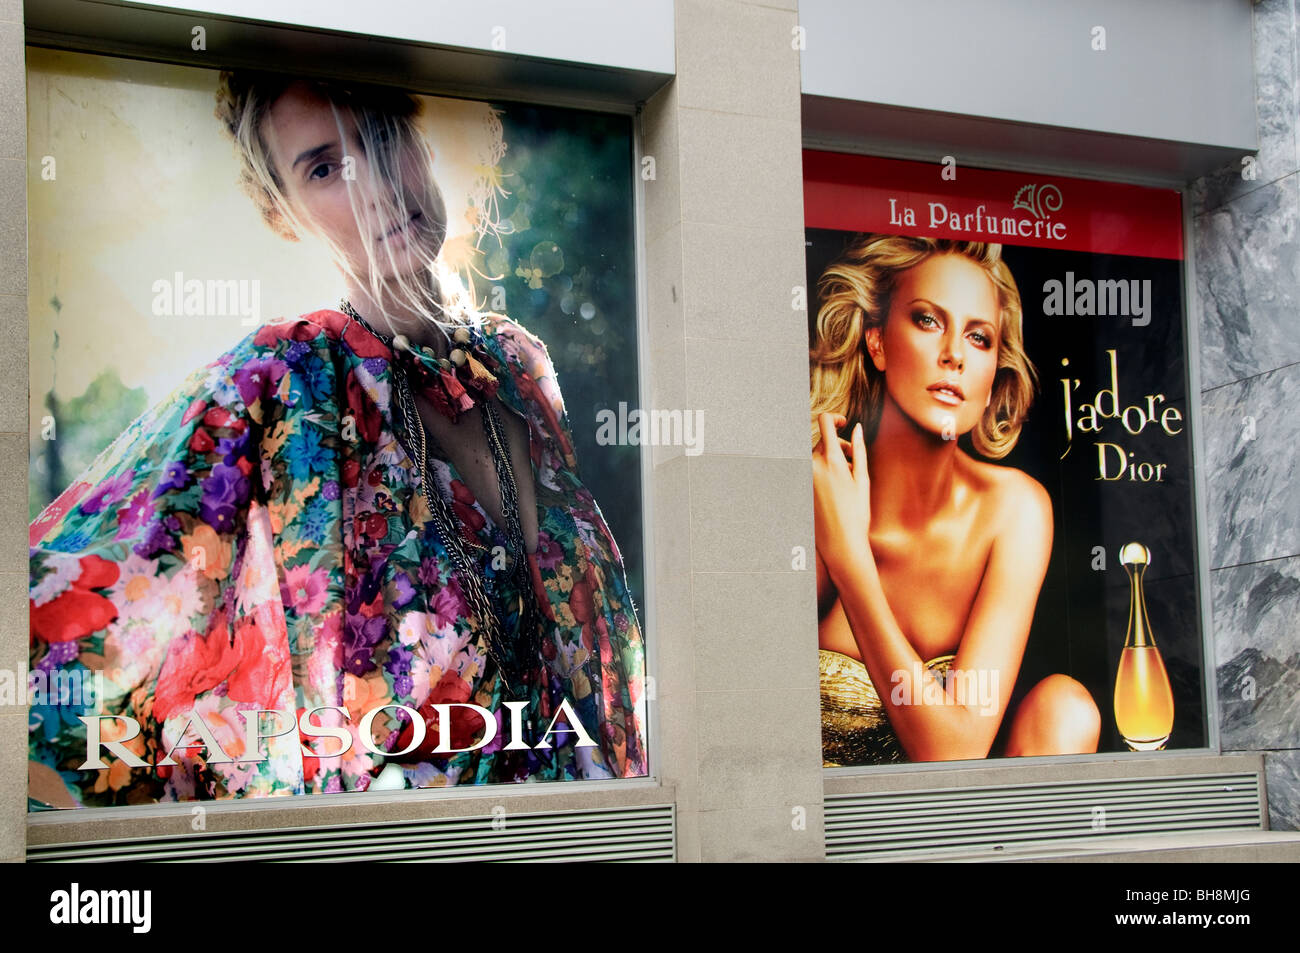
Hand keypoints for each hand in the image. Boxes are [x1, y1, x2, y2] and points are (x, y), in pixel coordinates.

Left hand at [812, 412, 871, 578]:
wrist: (840, 542)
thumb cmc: (856, 513)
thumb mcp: (862, 479)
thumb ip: (859, 450)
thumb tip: (857, 428)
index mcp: (831, 461)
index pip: (824, 422)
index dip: (835, 417)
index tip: (844, 422)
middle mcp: (813, 466)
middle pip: (822, 441)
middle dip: (839, 445)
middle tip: (854, 461)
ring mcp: (804, 477)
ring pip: (816, 456)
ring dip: (831, 458)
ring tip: (846, 476)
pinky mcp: (801, 487)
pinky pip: (810, 470)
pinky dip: (822, 471)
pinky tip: (834, 487)